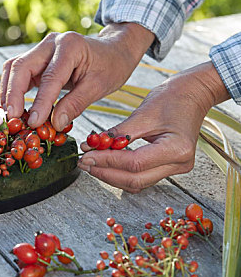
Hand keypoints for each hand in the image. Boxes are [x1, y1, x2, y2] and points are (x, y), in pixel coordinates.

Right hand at [0, 23, 154, 129]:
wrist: (113, 51)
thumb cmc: (110, 66)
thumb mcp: (99, 86)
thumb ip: (76, 104)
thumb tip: (55, 124)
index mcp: (70, 46)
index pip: (49, 77)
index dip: (40, 102)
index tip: (34, 123)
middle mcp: (50, 43)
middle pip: (21, 66)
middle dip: (13, 94)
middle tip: (13, 118)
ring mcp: (41, 49)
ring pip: (13, 67)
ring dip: (8, 91)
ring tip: (10, 114)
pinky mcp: (36, 58)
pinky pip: (17, 72)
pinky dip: (12, 89)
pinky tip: (14, 106)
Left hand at [78, 62, 230, 192]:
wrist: (193, 94)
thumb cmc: (172, 98)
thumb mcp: (142, 113)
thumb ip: (117, 133)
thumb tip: (91, 146)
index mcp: (177, 149)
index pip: (134, 163)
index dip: (107, 162)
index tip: (86, 156)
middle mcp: (179, 164)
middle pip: (135, 180)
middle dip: (105, 173)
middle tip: (84, 163)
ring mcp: (175, 168)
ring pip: (137, 182)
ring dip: (111, 175)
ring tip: (91, 163)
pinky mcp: (168, 166)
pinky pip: (141, 176)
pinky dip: (121, 172)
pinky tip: (105, 163)